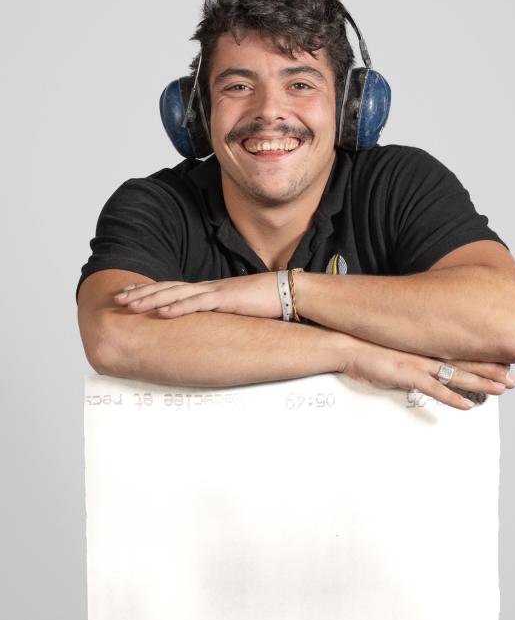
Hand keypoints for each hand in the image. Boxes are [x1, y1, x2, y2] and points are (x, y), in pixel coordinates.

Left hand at [113, 274, 281, 318]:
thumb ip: (222, 318)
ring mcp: (216, 292)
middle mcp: (209, 288)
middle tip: (117, 298)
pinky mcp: (227, 300)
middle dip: (141, 293)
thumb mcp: (238, 312)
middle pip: (168, 288)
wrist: (291, 293)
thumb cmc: (268, 303)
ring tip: (129, 305)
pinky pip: (198, 303)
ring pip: (176, 294)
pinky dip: (178, 307)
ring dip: (151, 299)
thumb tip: (210, 331)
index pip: (174, 289)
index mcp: (210, 291)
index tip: (130, 295)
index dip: (151, 292)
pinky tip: (162, 311)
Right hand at [342, 339, 514, 409]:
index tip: (502, 364)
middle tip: (513, 379)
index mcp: (424, 348)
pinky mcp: (407, 375)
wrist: (346, 344)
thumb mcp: (393, 350)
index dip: (482, 360)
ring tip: (501, 389)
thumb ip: (409, 356)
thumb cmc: (366, 347)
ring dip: (480, 383)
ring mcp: (418, 364)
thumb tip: (420, 365)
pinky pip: (434, 389)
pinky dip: (451, 398)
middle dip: (491, 372)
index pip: (460, 354)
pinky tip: (467, 404)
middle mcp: (426, 354)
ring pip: (457, 375)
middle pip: (465, 364)